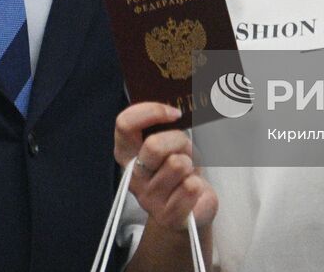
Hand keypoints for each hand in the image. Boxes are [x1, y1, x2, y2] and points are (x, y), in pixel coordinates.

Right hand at [114, 103, 217, 233]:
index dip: (151, 112)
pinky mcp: (167, 216)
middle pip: (154, 145)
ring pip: (177, 164)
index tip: (174, 114)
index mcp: (127, 154)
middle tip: (184, 150)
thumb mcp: (170, 143)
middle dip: (178, 141)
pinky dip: (198, 185)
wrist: (189, 211)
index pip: (125, 124)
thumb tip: (180, 106)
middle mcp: (133, 176)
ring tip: (187, 173)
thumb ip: (166, 126)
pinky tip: (192, 190)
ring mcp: (148, 198)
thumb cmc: (179, 170)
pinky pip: (190, 187)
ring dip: (190, 164)